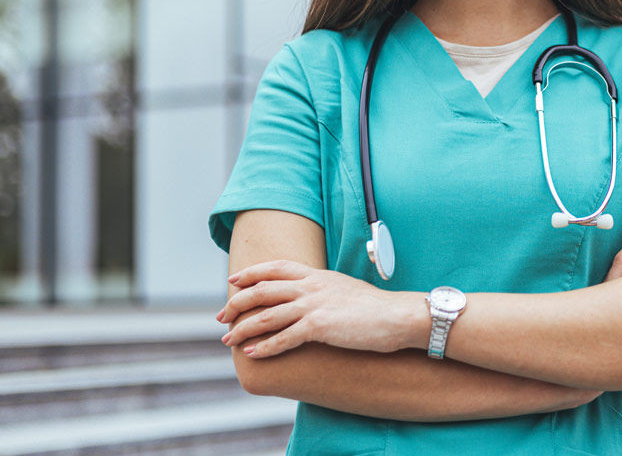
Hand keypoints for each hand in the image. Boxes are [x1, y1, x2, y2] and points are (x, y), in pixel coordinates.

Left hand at [218, 260, 423, 358]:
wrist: (399, 316)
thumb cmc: (378, 308)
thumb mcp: (347, 290)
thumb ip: (327, 291)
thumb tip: (316, 299)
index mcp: (318, 275)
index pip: (276, 267)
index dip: (251, 273)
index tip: (234, 280)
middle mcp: (312, 286)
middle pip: (262, 289)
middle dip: (237, 303)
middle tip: (222, 317)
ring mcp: (315, 305)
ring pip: (267, 315)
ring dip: (244, 328)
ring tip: (229, 340)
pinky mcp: (320, 327)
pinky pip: (284, 338)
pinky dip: (265, 347)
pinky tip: (253, 354)